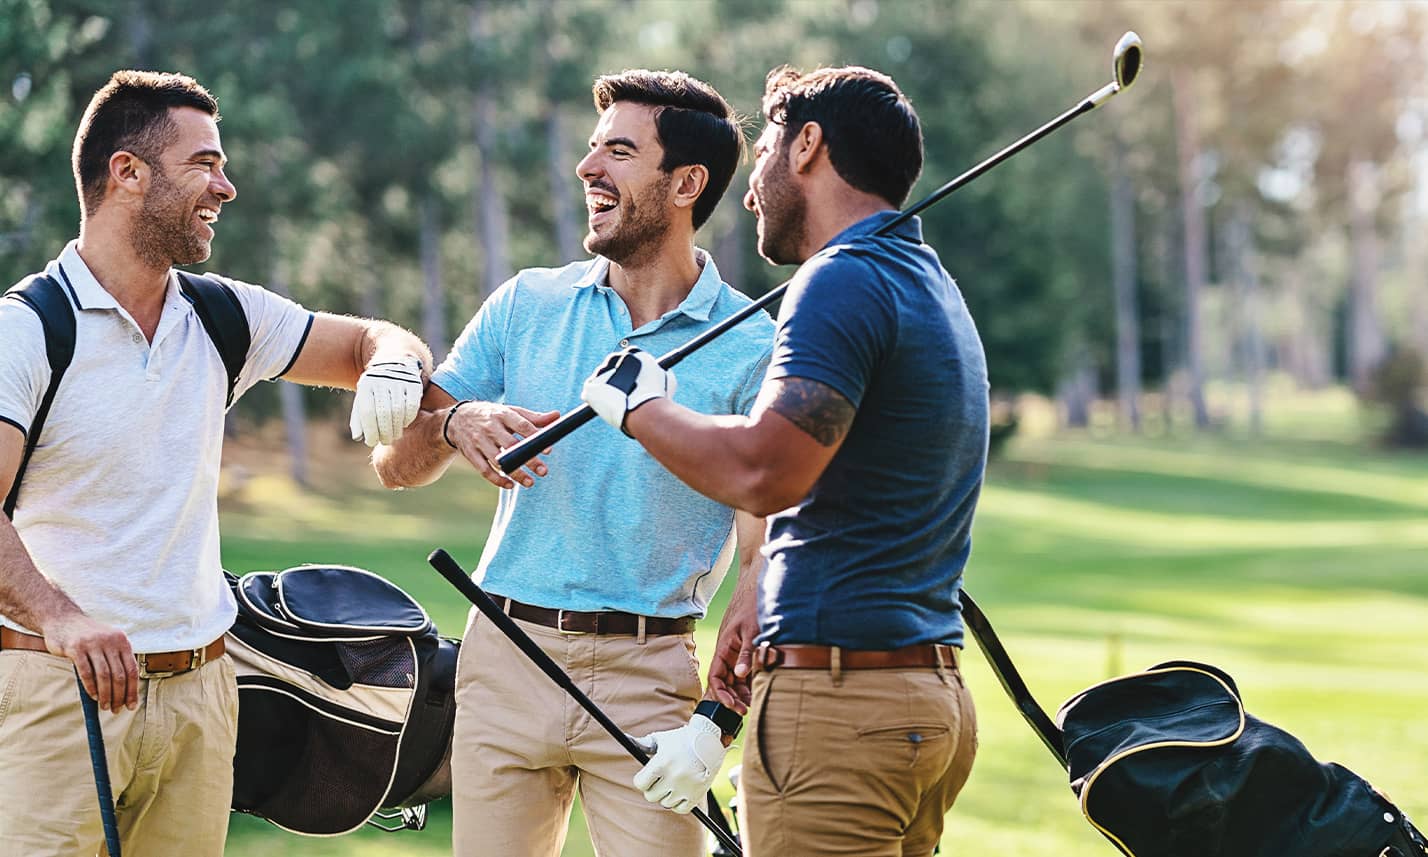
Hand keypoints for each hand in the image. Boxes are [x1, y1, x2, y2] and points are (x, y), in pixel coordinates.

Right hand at [43, 610, 137, 711]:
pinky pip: (86, 672)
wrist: (63, 619)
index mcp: (122, 641)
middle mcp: (110, 641)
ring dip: (106, 695)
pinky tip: (93, 697)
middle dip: (119, 696)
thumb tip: (125, 690)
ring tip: (104, 706)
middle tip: (116, 710)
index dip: (133, 690)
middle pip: (119, 675)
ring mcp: (93, 643)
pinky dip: (91, 687)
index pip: (132, 670)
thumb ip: (116, 660)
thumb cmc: (88, 637)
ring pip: (104, 676)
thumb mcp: (107, 643)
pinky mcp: (76, 648)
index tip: (131, 705)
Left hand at [350, 355, 424, 445]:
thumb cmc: (375, 388)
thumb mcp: (363, 398)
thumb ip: (358, 417)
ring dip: (397, 428)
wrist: (394, 362)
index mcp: (366, 385)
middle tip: (386, 441)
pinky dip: (408, 418)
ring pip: (398, 410)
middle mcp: (382, 381)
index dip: (370, 430)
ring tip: (395, 435)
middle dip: (385, 432)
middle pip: (384, 413)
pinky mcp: (413, 383)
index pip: (367, 412)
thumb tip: (358, 437)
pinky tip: (404, 424)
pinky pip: (412, 405)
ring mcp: (399, 381)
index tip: (372, 442)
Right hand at [447, 402, 559, 488]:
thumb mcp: (510, 411)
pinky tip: (510, 485)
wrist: (456, 419)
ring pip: (498, 461)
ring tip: (530, 483)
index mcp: (502, 414)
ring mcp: (479, 441)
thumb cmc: (491, 416)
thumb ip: (533, 417)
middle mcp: (490, 427)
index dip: (535, 437)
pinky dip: (497, 480)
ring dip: (515, 473)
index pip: (521, 425)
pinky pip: (484, 470)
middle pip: (511, 446)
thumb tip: (557, 416)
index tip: (548, 450)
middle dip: (528, 459)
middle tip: (543, 471)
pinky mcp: (471, 454)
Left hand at [580, 347, 675, 433]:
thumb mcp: (667, 380)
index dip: (630, 371)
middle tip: (623, 391)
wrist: (645, 411)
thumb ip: (662, 373)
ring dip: (606, 387)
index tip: (632, 381)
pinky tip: (605, 406)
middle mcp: (614, 358)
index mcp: (632, 353)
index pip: (628, 358)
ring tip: (617, 402)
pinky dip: (595, 398)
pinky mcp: (591, 387)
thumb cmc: (659, 397)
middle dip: (617, 377)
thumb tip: (663, 373)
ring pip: (601, 378)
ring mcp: (600, 373)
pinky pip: (590, 391)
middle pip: (612, 366)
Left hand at [631, 714, 727, 813]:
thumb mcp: (662, 739)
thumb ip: (643, 744)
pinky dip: (679, 803)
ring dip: (667, 795)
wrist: (710, 741)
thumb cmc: (682, 739)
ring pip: (665, 803)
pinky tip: (681, 791)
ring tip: (674, 782)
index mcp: (662, 762)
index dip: (642, 781)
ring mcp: (686, 787)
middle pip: (651, 796)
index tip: (647, 777)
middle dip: (653, 788)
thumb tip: (627, 740)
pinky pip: (680, 809)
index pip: (640, 784)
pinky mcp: (697, 795)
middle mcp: (673, 777)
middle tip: (661, 779)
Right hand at [708, 587, 757, 713]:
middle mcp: (728, 655)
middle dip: (732, 698)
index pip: (715, 678)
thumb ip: (747, 653)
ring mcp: (737, 655)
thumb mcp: (751, 632)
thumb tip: (742, 674)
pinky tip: (757, 691)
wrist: (759, 592)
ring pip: (735, 680)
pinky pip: (746, 673)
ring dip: (741, 693)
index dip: (722, 694)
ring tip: (752, 704)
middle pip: (725, 683)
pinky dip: (750, 683)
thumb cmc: (752, 609)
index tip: (732, 706)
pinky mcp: (747, 654)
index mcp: (723, 649)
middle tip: (745, 710)